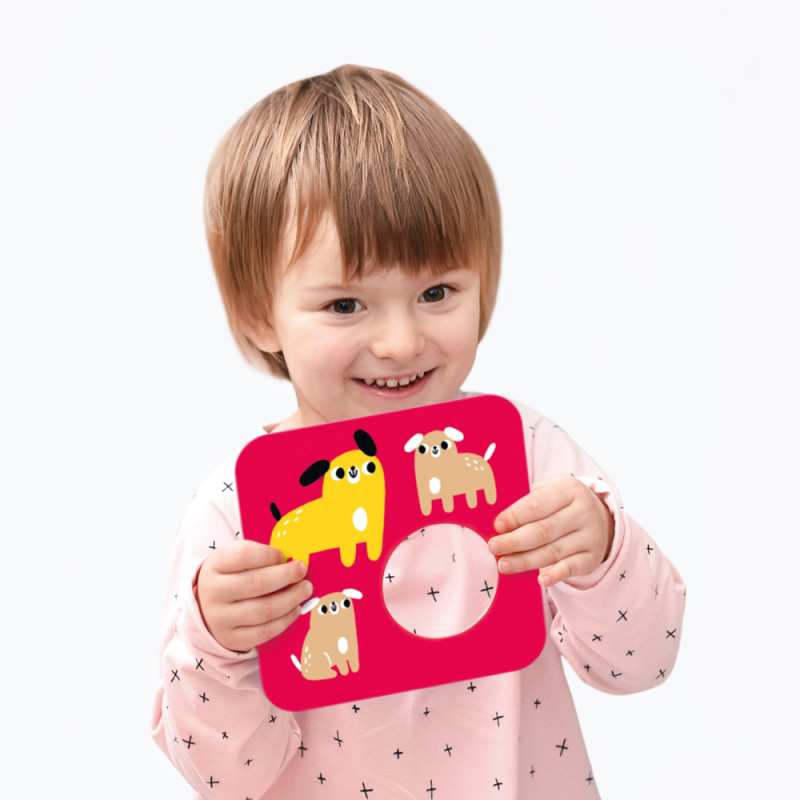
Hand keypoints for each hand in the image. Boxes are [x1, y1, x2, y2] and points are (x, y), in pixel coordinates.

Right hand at [196, 540, 311, 651]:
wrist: (205, 608)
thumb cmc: (230, 577)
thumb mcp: (234, 560)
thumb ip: (259, 557)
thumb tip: (291, 560)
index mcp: (215, 565)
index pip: (243, 555)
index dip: (267, 554)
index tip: (282, 555)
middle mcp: (214, 592)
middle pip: (257, 583)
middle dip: (286, 575)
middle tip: (301, 569)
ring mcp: (221, 618)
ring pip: (264, 610)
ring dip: (291, 598)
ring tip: (305, 589)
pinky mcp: (232, 638)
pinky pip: (264, 632)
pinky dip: (285, 620)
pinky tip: (296, 609)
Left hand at [489, 475, 613, 586]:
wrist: (599, 516)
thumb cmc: (560, 503)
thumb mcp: (548, 490)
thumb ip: (525, 500)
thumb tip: (494, 515)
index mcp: (568, 489)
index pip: (537, 504)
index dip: (515, 516)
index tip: (496, 526)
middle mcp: (583, 512)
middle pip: (543, 531)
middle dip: (514, 541)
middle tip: (493, 547)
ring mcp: (590, 536)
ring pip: (553, 552)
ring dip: (525, 561)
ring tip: (504, 565)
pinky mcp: (592, 557)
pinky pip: (571, 568)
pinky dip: (555, 575)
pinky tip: (539, 580)